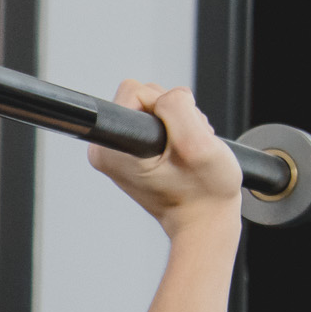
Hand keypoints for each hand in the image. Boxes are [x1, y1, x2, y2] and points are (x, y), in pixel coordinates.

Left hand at [86, 79, 249, 236]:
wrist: (205, 219)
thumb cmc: (204, 192)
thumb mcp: (198, 144)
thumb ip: (177, 107)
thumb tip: (169, 95)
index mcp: (112, 149)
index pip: (135, 92)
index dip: (165, 106)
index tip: (170, 136)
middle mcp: (106, 149)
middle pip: (141, 95)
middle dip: (172, 113)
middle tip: (184, 144)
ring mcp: (116, 151)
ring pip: (150, 105)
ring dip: (176, 121)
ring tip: (184, 151)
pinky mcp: (129, 151)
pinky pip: (152, 118)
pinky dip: (173, 129)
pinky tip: (179, 152)